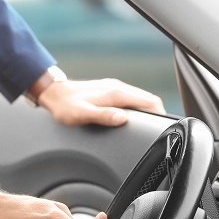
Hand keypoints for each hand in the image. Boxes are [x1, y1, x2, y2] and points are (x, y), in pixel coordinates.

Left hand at [38, 78, 165, 126]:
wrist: (53, 94)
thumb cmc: (65, 106)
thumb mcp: (82, 114)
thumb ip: (103, 116)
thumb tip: (122, 119)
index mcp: (115, 93)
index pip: (149, 101)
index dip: (160, 114)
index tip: (164, 126)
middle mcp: (117, 88)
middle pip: (148, 100)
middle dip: (157, 114)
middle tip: (160, 130)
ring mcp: (113, 88)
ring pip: (139, 99)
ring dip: (147, 111)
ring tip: (150, 126)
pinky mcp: (108, 91)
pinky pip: (130, 99)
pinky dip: (138, 109)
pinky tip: (134, 119)